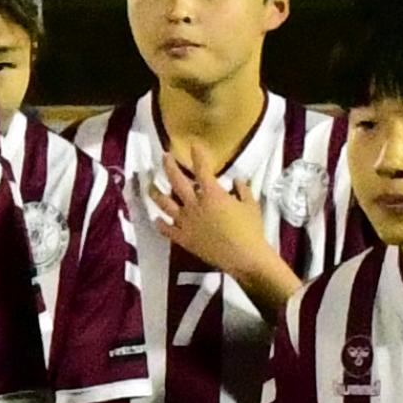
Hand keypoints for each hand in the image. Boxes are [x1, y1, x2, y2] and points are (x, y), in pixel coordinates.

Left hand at [155, 161, 294, 304]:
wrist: (245, 258)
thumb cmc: (251, 230)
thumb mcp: (251, 205)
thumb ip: (242, 189)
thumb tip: (237, 180)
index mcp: (212, 193)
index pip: (202, 168)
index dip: (197, 154)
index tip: (193, 145)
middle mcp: (194, 204)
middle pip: (176, 180)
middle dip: (169, 166)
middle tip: (164, 157)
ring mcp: (186, 222)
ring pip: (164, 203)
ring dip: (156, 192)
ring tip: (151, 186)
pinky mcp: (184, 239)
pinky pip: (167, 230)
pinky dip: (160, 224)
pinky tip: (157, 220)